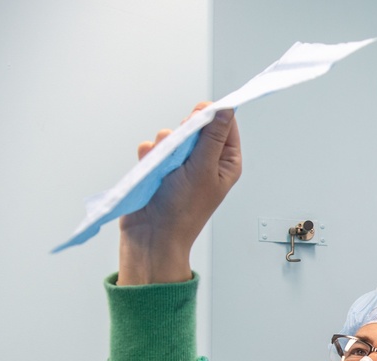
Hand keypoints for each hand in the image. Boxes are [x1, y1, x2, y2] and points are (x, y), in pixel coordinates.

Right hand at [117, 102, 241, 284]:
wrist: (152, 234)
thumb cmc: (183, 209)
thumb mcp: (203, 167)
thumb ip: (212, 136)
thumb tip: (223, 109)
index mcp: (225, 162)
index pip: (226, 125)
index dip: (214, 115)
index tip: (200, 113)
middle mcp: (206, 161)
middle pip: (198, 126)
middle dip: (185, 131)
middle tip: (182, 145)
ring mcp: (182, 164)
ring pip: (173, 135)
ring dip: (165, 143)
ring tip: (164, 163)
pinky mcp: (160, 167)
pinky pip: (154, 146)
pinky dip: (150, 153)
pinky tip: (150, 166)